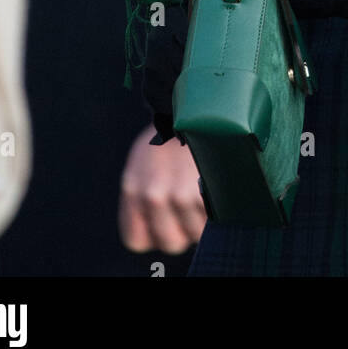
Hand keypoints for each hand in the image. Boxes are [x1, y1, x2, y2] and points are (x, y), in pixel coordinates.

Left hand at [119, 127, 205, 254]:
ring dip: (202, 220)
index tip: (165, 220)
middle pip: (170, 242)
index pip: (136, 240)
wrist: (196, 106)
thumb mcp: (144, 163)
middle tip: (189, 206)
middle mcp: (152, 196)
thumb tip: (160, 227)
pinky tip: (214, 187)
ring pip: (194, 234)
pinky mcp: (202, 193)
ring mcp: (178, 196)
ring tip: (204, 192)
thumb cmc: (171, 137)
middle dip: (182, 229)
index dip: (154, 233)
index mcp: (132, 190)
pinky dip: (216, 208)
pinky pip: (211, 220)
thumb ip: (145, 197)